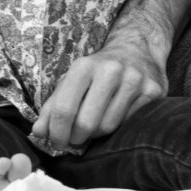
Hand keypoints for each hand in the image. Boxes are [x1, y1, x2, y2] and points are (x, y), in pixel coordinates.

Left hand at [30, 37, 166, 148]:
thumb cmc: (98, 70)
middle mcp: (110, 71)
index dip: (56, 131)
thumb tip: (37, 133)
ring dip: (96, 134)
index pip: (64, 108)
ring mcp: (134, 81)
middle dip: (76, 137)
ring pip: (108, 127)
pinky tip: (114, 118)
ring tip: (93, 127)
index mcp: (84, 66)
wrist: (137, 49)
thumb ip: (53, 106)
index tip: (55, 141)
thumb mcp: (72, 80)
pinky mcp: (153, 92)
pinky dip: (117, 128)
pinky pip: (128, 124)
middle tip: (73, 139)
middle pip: (86, 123)